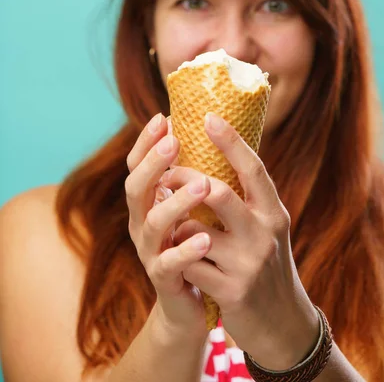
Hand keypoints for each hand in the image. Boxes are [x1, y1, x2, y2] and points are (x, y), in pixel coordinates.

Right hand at [125, 113, 211, 338]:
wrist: (194, 302)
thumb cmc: (196, 244)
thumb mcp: (191, 208)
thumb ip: (192, 176)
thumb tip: (211, 128)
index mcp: (149, 202)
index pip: (137, 166)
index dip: (146, 142)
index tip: (164, 118)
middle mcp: (142, 223)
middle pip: (136, 188)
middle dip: (154, 162)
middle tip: (175, 141)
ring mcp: (150, 252)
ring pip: (152, 223)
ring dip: (176, 201)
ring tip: (203, 185)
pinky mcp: (164, 280)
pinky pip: (169, 264)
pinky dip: (186, 249)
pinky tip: (206, 238)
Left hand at [160, 112, 319, 369]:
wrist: (280, 323)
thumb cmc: (263, 263)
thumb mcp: (265, 227)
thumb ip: (246, 197)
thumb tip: (217, 153)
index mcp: (273, 212)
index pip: (253, 168)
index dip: (231, 141)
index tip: (208, 117)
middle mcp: (264, 233)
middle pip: (218, 193)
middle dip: (184, 179)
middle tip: (165, 173)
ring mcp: (248, 264)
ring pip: (195, 229)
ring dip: (176, 223)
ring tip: (172, 223)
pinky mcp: (231, 291)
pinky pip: (188, 262)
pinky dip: (177, 255)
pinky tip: (180, 257)